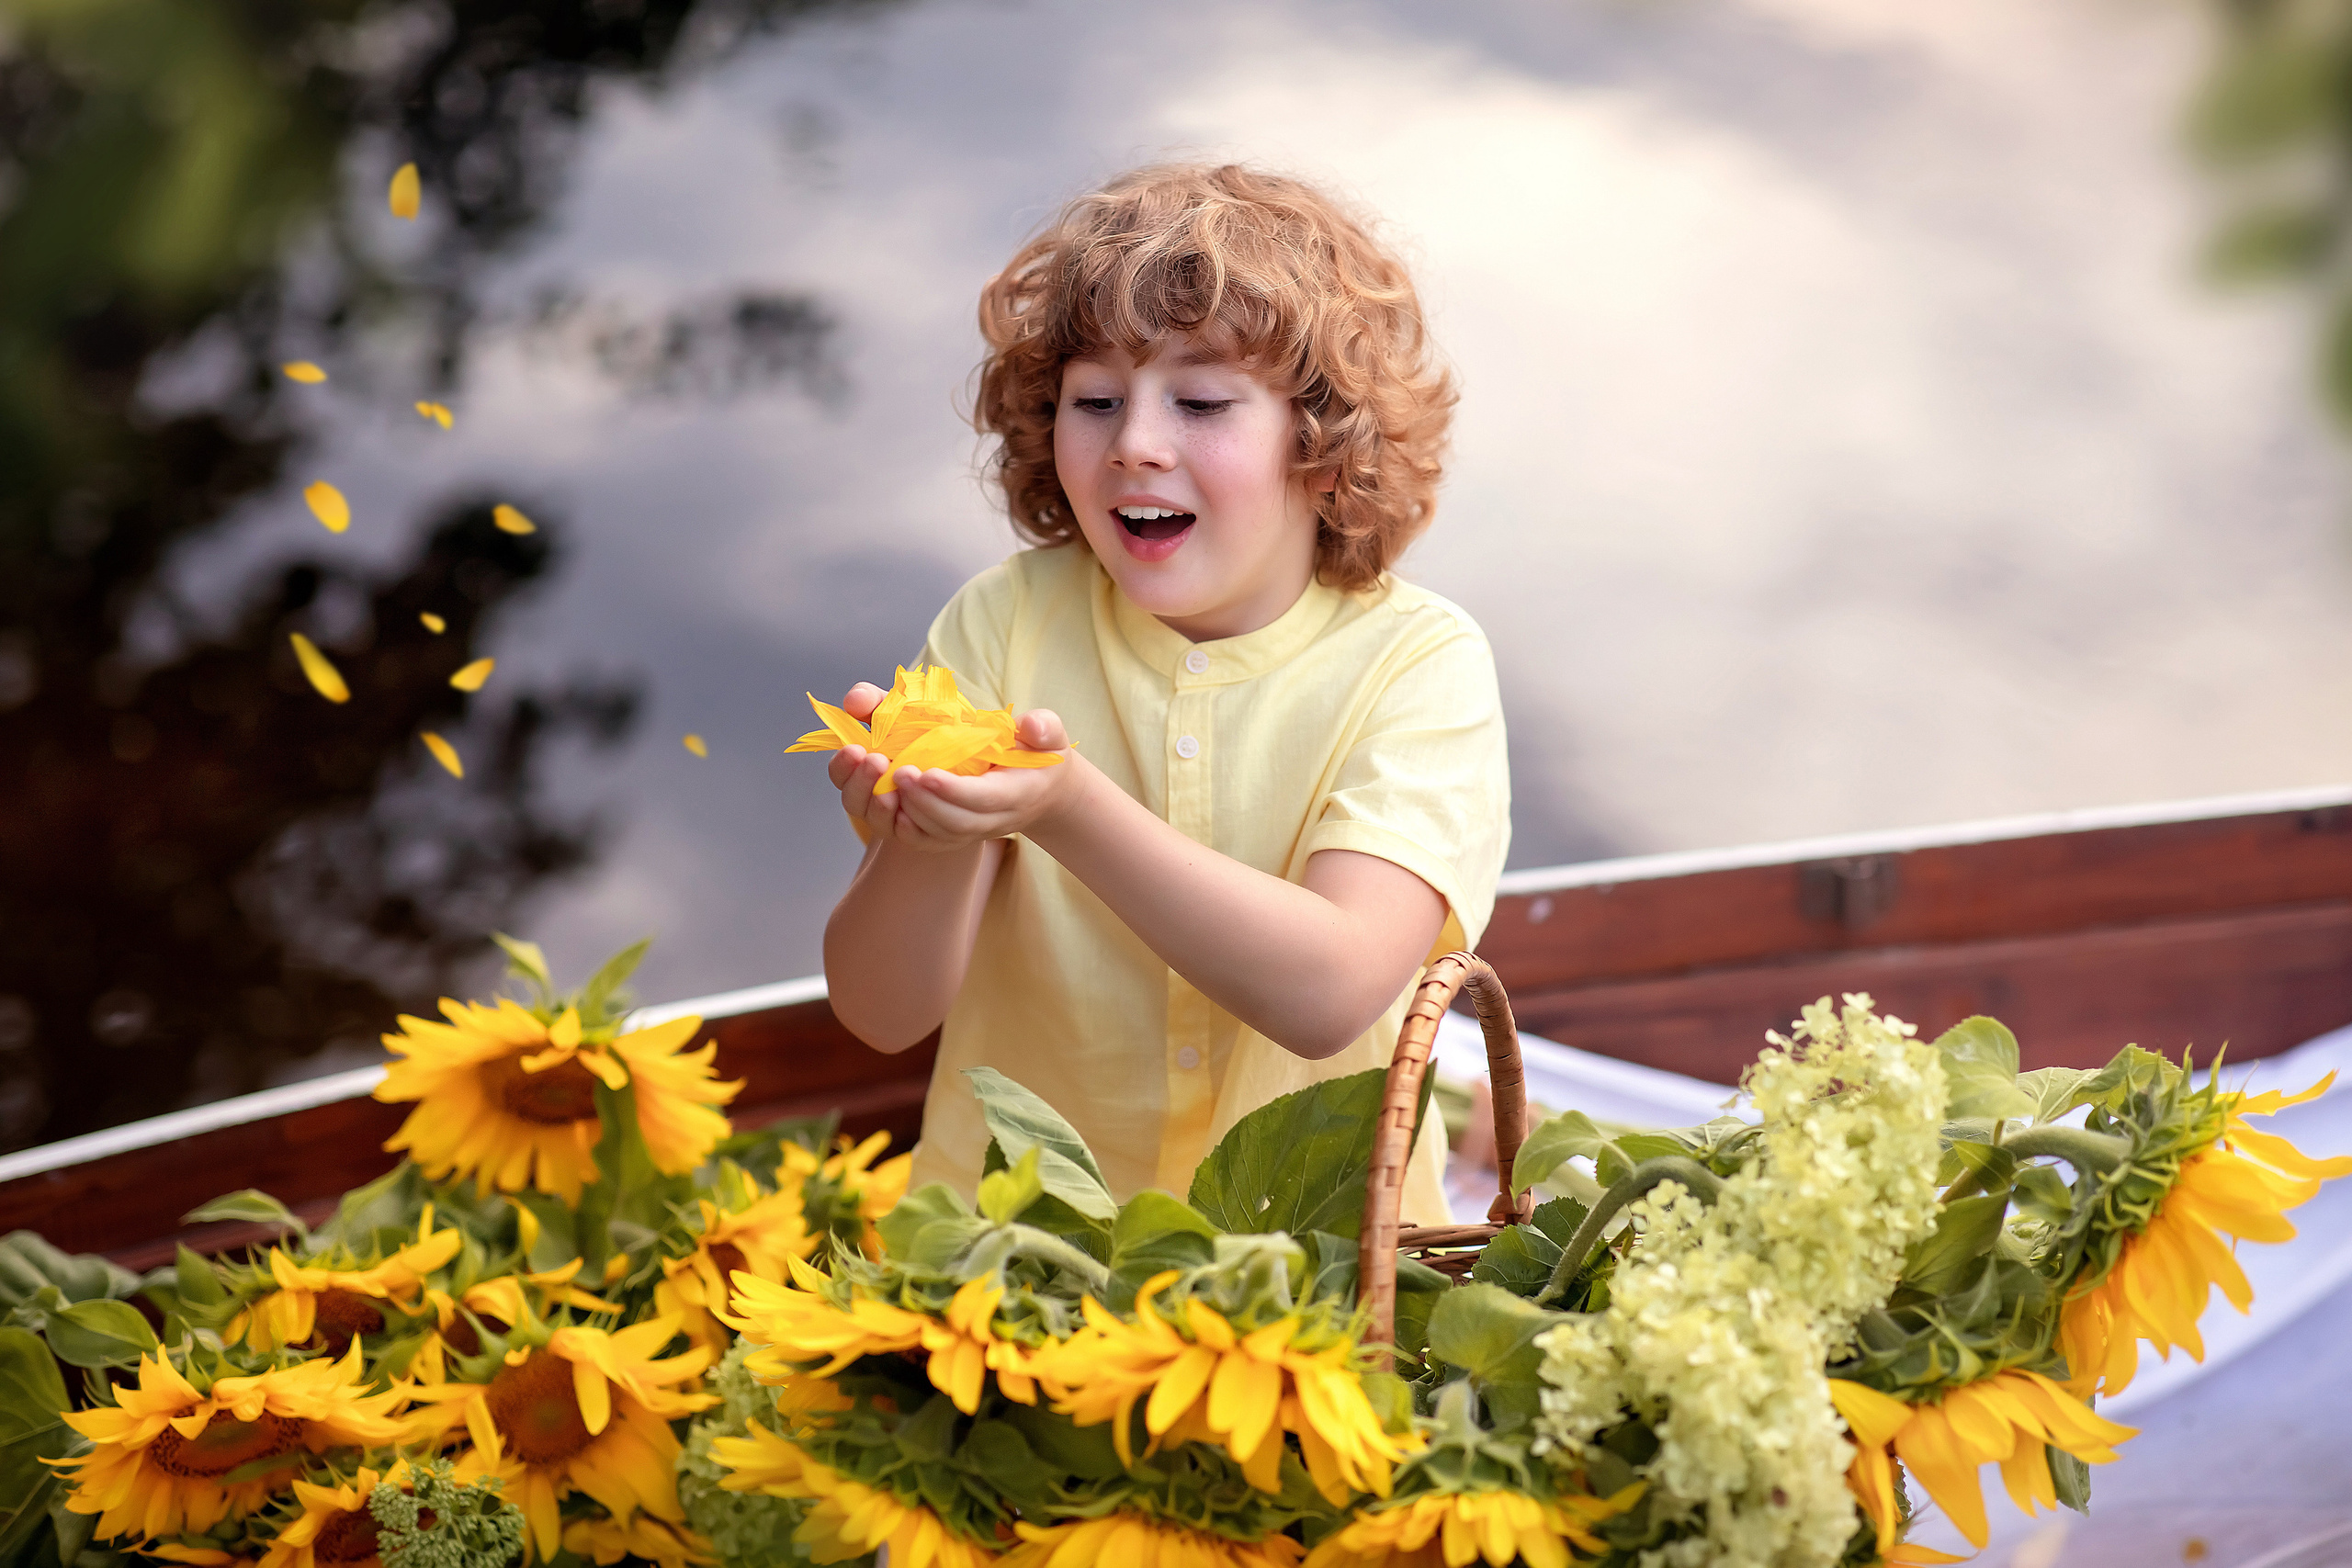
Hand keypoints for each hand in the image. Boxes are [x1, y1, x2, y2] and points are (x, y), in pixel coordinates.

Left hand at [880, 708, 1082, 851]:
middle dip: (925, 802)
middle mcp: (997, 820)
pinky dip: (908, 829)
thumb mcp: (1050, 735)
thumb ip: (1045, 727)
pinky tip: (890, 805)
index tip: (925, 773)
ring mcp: (977, 831)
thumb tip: (1030, 727)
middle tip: (898, 773)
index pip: (985, 799)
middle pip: (957, 823)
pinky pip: (931, 842)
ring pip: (941, 835)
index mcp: (1019, 793)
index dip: (954, 791)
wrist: (1044, 790)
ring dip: (911, 813)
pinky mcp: (959, 835)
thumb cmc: (1041, 755)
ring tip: (888, 783)